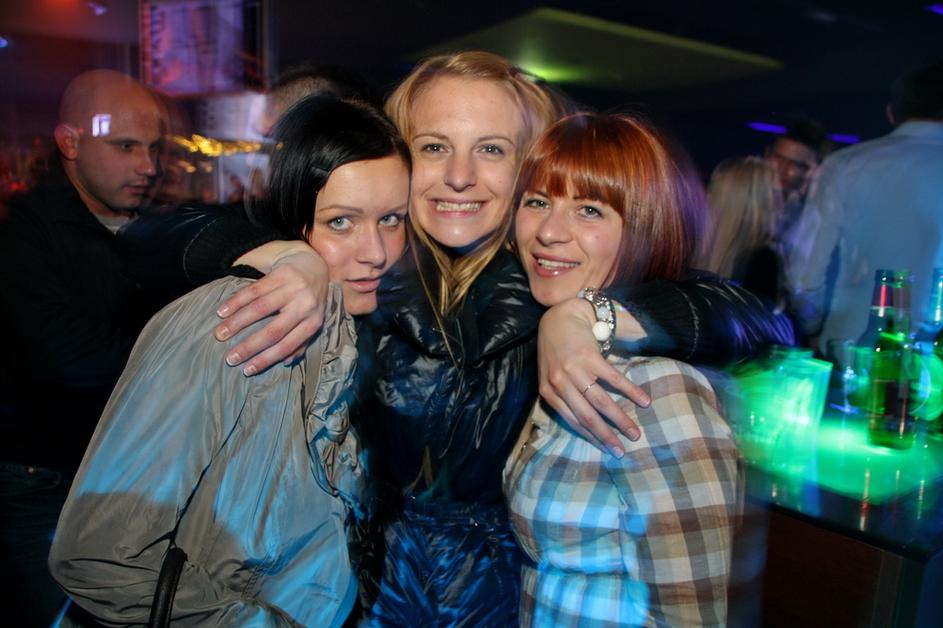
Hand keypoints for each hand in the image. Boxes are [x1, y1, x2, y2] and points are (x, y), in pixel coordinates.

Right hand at [215, 242, 327, 374]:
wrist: (314, 265)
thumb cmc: (310, 301)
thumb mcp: (312, 321)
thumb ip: (301, 342)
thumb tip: (285, 362)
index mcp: (313, 322)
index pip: (287, 345)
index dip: (265, 359)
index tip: (246, 370)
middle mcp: (305, 306)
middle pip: (273, 331)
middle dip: (249, 347)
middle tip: (229, 358)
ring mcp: (293, 288)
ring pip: (260, 308)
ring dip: (237, 323)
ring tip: (220, 334)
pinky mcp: (281, 273)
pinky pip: (254, 289)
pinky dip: (236, 301)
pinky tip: (221, 311)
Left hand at [538, 298, 650, 456]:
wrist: (559, 318)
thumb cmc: (556, 351)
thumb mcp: (550, 376)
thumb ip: (562, 396)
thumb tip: (584, 424)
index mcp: (549, 392)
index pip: (572, 421)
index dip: (591, 437)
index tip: (606, 450)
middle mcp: (560, 383)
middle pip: (587, 416)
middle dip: (606, 435)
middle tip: (622, 450)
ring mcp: (575, 370)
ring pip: (601, 401)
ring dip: (620, 419)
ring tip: (635, 432)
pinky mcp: (590, 357)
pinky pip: (613, 379)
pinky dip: (630, 391)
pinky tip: (644, 401)